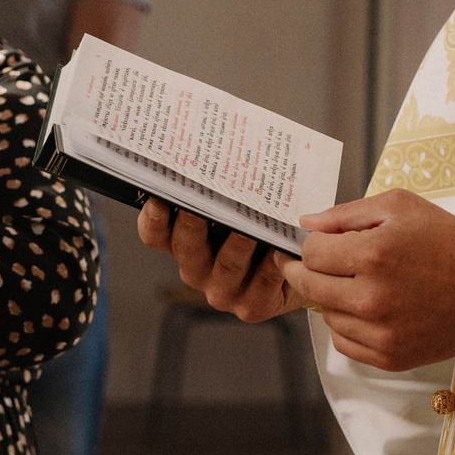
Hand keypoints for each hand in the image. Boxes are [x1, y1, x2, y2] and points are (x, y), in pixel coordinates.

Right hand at [138, 199, 298, 321]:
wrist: (301, 270)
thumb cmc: (262, 228)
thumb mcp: (240, 206)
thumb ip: (226, 187)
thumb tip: (224, 148)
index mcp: (184, 244)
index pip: (155, 234)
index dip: (154, 218)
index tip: (160, 197)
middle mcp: (196, 269)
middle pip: (187, 247)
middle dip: (193, 222)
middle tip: (204, 197)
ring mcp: (222, 291)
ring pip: (227, 264)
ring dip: (239, 242)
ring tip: (250, 223)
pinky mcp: (251, 306)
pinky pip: (262, 279)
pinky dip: (272, 261)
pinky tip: (281, 244)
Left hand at [283, 190, 454, 371]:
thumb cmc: (448, 242)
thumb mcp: (400, 207)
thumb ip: (347, 213)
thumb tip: (308, 224)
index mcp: (372, 255)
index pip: (311, 254)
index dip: (313, 245)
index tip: (321, 245)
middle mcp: (371, 298)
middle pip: (310, 286)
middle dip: (310, 271)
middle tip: (324, 264)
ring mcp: (380, 332)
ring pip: (326, 316)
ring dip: (333, 299)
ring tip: (359, 285)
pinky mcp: (389, 357)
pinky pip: (344, 343)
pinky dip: (347, 326)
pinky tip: (365, 311)